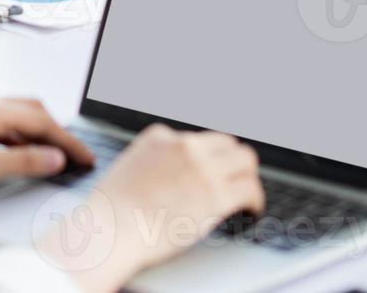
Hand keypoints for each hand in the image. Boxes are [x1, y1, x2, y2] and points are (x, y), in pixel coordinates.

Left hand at [0, 98, 93, 196]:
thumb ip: (24, 163)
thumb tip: (54, 157)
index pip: (42, 122)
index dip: (67, 141)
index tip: (85, 157)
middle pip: (31, 110)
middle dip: (55, 131)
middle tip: (72, 154)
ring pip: (14, 114)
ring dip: (35, 132)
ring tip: (50, 156)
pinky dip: (16, 134)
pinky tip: (17, 152)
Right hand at [36, 123, 263, 289]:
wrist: (112, 228)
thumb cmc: (111, 210)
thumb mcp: (127, 169)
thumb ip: (151, 163)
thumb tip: (165, 176)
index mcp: (159, 137)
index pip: (195, 140)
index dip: (205, 158)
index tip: (208, 171)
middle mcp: (184, 146)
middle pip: (226, 143)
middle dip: (231, 161)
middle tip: (234, 180)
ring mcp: (203, 168)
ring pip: (245, 159)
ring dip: (247, 176)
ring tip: (247, 194)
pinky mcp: (218, 195)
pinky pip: (250, 189)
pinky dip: (255, 200)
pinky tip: (251, 210)